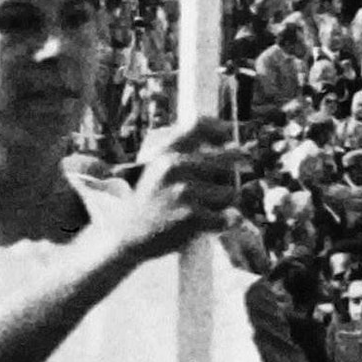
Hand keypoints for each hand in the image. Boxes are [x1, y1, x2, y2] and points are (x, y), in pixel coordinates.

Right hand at [111, 111, 245, 263]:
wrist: (130, 235)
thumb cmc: (154, 200)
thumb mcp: (160, 167)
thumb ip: (187, 149)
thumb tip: (231, 136)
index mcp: (167, 152)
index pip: (200, 126)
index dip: (221, 131)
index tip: (228, 140)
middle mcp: (175, 166)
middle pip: (227, 162)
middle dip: (226, 178)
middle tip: (209, 192)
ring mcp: (184, 191)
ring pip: (231, 192)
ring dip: (223, 204)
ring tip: (200, 210)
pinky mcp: (193, 217)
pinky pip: (228, 217)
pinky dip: (222, 223)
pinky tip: (204, 225)